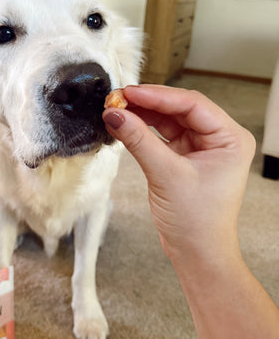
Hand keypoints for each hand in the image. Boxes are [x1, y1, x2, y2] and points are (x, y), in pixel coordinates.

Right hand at [103, 85, 255, 260]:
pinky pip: (161, 134)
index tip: (129, 93)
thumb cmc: (197, 221)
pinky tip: (125, 124)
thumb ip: (138, 140)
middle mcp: (218, 138)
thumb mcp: (166, 174)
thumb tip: (115, 115)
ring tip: (117, 110)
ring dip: (142, 114)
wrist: (196, 252)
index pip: (192, 104)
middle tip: (118, 99)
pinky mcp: (183, 156)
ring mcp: (200, 146)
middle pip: (178, 108)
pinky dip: (142, 129)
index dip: (157, 95)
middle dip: (147, 103)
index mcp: (230, 139)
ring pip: (168, 119)